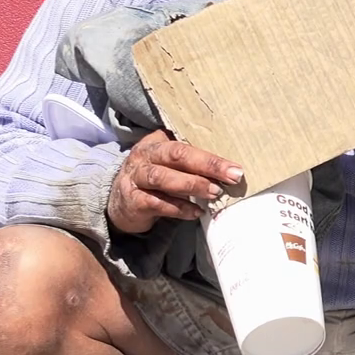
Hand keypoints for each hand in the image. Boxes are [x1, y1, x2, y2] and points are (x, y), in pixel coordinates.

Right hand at [106, 130, 243, 233]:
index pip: (185, 143)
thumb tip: (229, 171)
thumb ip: (191, 163)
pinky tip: (196, 212)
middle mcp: (143, 156)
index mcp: (156, 143)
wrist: (119, 203)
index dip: (210, 155)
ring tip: (215, 193)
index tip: (235, 167)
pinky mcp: (132, 201)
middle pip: (176, 155)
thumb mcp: (168, 165)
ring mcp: (135, 178)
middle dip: (207, 165)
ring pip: (163, 178)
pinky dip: (179, 208)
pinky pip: (157, 203)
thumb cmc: (154, 180)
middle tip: (232, 177)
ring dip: (192, 185)